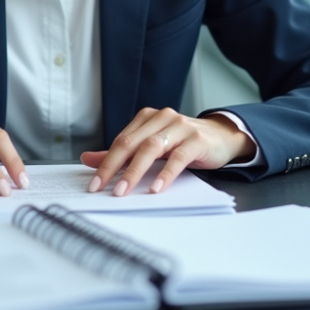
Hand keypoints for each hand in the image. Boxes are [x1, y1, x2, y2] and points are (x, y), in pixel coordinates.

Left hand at [80, 107, 253, 195]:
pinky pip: (177, 157)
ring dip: (135, 171)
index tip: (93, 183)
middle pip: (132, 143)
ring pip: (151, 148)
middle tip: (101, 187)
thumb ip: (123, 153)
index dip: (105, 162)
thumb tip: (88, 160)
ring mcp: (180, 127)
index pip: (121, 141)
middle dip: (113, 167)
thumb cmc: (183, 143)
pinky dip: (165, 174)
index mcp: (148, 118)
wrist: (222, 137)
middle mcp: (162, 118)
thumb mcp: (153, 146)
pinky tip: (155, 188)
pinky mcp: (196, 140)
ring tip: (123, 190)